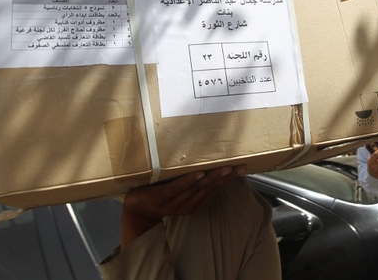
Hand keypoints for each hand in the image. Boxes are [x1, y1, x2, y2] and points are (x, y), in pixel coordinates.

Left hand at [121, 165, 244, 246]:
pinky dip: (188, 181)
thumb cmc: (158, 197)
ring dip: (212, 178)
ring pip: (196, 188)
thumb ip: (193, 184)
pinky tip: (198, 173)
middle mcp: (187, 204)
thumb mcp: (178, 192)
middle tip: (239, 166)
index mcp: (193, 204)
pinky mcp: (160, 196)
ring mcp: (174, 201)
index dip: (228, 179)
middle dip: (225, 177)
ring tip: (225, 168)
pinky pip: (177, 188)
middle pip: (209, 188)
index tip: (242, 168)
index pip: (214, 189)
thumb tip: (208, 167)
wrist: (135, 210)